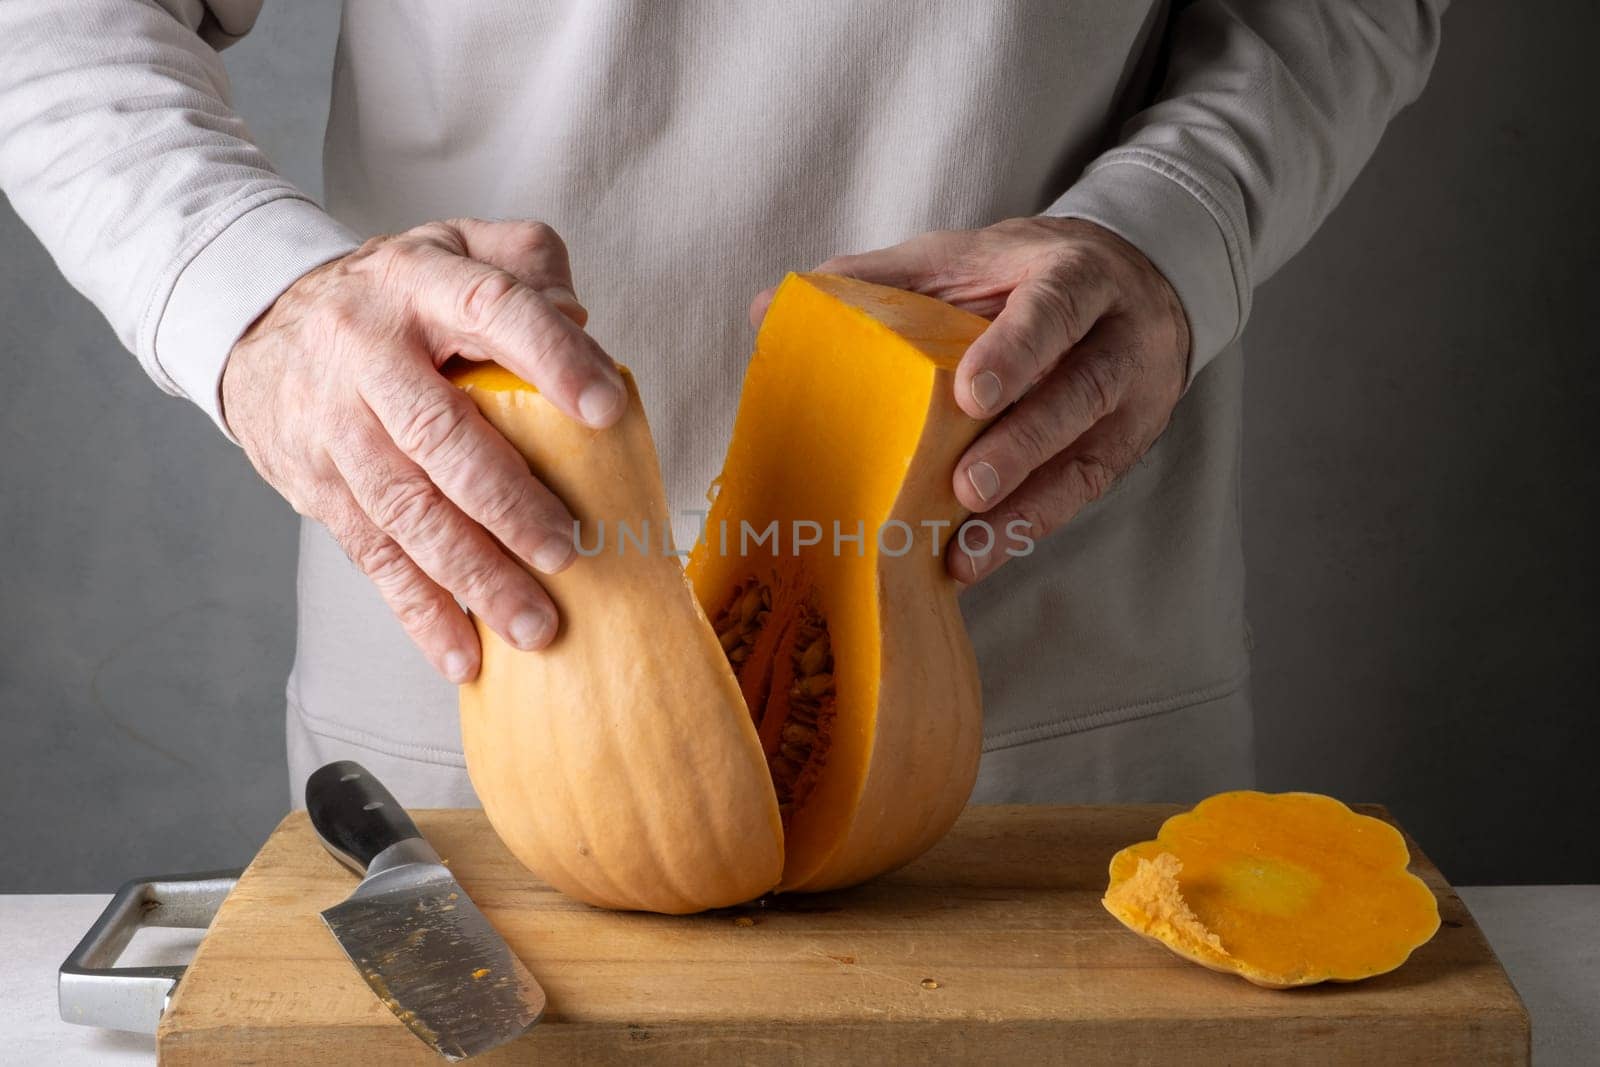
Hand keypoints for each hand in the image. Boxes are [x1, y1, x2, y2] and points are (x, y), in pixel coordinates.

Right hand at [223, 218, 623, 681]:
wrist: (261, 323)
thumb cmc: (397, 296)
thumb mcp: (456, 247)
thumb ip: (527, 265)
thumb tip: (581, 323)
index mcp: (418, 283)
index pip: (492, 310)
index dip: (551, 358)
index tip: (607, 410)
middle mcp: (366, 351)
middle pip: (438, 435)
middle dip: (506, 502)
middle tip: (568, 552)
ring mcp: (334, 423)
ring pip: (404, 509)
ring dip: (471, 576)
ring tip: (533, 624)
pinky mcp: (316, 485)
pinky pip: (373, 556)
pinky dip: (419, 612)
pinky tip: (463, 654)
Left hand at [755, 217, 1188, 583]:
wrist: (1129, 283)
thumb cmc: (1016, 277)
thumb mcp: (957, 260)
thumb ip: (875, 281)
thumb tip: (766, 309)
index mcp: (1071, 275)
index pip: (1053, 310)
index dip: (1017, 351)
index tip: (971, 394)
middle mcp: (1117, 336)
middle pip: (1080, 390)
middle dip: (1024, 441)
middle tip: (967, 486)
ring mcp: (1131, 397)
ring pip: (1086, 453)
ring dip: (1026, 503)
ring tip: (966, 541)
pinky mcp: (1122, 448)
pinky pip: (1080, 495)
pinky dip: (1026, 528)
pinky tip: (975, 557)